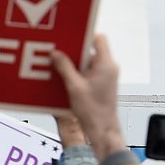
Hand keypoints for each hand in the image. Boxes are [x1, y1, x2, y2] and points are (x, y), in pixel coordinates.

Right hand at [51, 34, 123, 158]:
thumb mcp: (74, 87)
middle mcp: (108, 68)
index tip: (69, 37)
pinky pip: (87, 71)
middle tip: (59, 52)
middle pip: (90, 50)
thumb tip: (56, 54)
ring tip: (58, 66)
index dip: (84, 35)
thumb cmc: (94, 111)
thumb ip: (65, 68)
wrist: (102, 129)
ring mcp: (105, 76)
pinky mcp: (100, 83)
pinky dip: (75, 72)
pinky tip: (63, 77)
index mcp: (106, 65)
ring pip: (87, 61)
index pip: (99, 39)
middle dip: (73, 51)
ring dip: (73, 63)